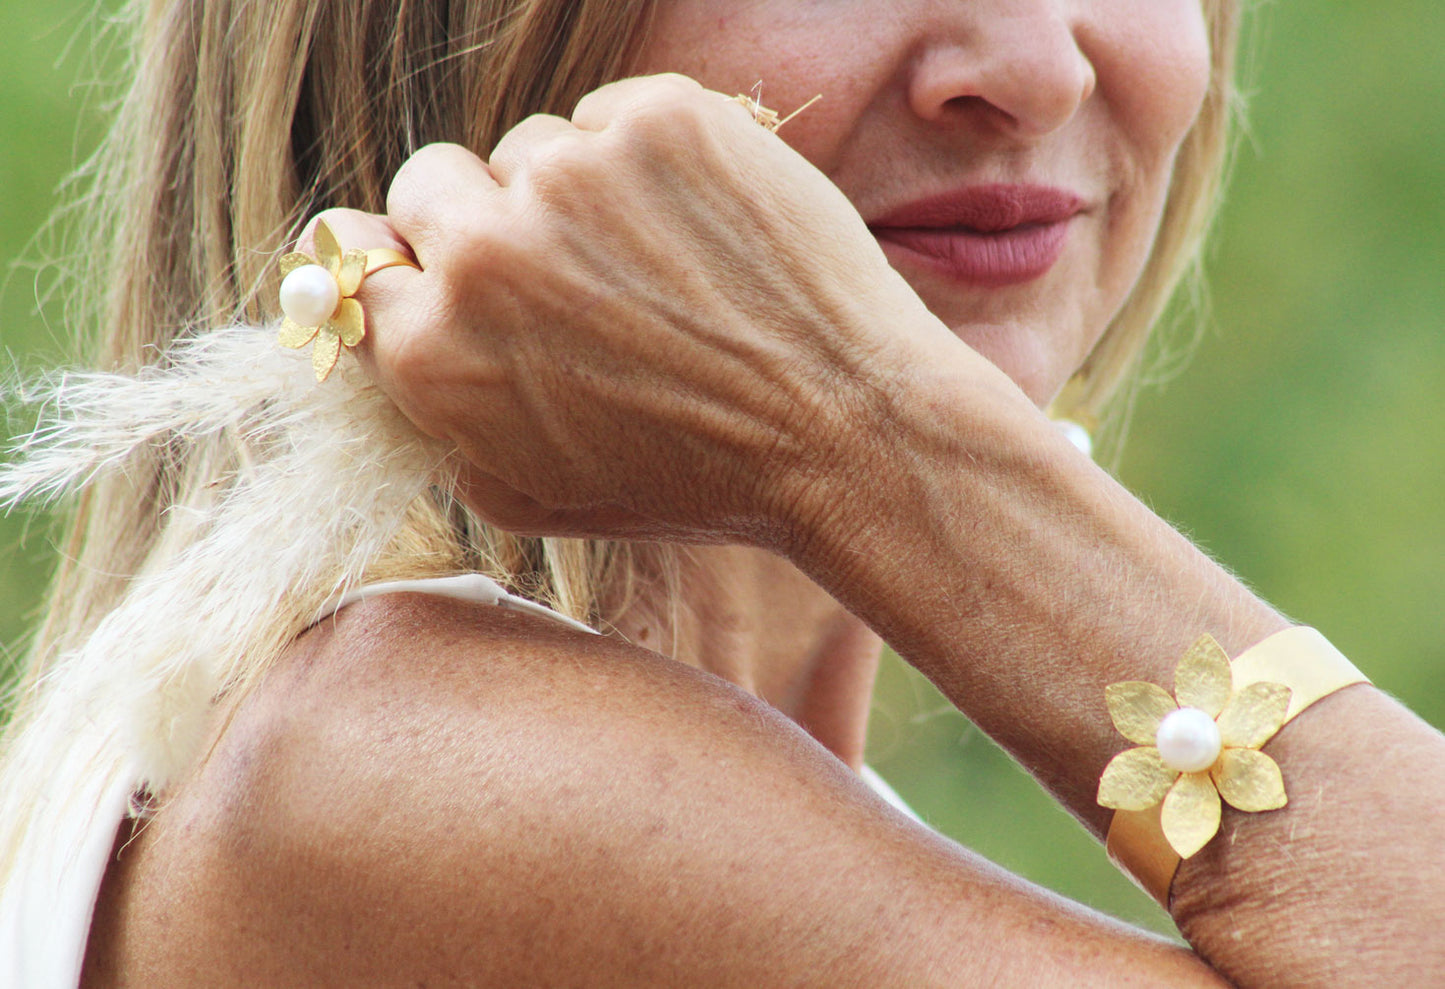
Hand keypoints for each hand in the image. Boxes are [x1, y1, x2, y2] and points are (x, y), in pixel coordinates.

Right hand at [315, 74, 975, 549]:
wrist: (845, 433)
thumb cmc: (694, 481)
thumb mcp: (536, 496)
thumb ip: (443, 424)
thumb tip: (397, 341)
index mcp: (435, 357)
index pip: (350, 256)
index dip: (400, 260)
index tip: (434, 261)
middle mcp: (484, 254)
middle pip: (429, 182)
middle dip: (483, 219)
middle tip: (566, 268)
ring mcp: (573, 174)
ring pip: (532, 147)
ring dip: (574, 194)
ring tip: (657, 267)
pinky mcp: (659, 120)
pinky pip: (611, 115)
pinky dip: (646, 160)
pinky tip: (699, 228)